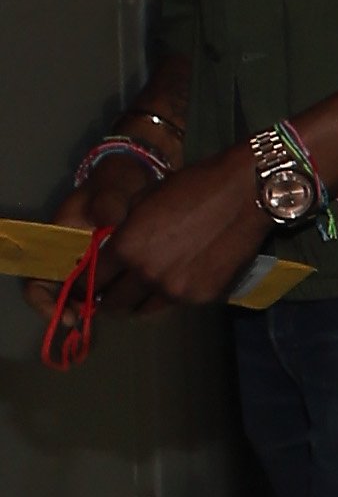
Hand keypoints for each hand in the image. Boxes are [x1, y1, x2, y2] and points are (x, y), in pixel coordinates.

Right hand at [20, 118, 175, 309]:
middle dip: (72, 312)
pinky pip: (106, 289)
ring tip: (118, 310)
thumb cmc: (120, 179)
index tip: (69, 315)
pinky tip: (135, 300)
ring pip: (83, 296)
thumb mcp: (113, 186)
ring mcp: (89, 261)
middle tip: (93, 318)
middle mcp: (69, 255)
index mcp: (58, 237)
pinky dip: (115, 298)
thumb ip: (109, 201)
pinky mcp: (111, 265)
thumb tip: (105, 219)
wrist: (141, 177)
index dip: (45, 302)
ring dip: (95, 308)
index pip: (37, 279)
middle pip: (60, 295)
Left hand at [81, 148, 270, 313]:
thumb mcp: (143, 201)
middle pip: (116, 303)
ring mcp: (177, 290)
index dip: (85, 283)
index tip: (86, 285)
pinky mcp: (203, 297)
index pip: (93, 279)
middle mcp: (148, 275)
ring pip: (145, 309)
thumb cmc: (190, 187)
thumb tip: (109, 248)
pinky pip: (175, 303)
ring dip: (138, 301)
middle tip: (112, 291)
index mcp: (127, 248)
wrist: (243, 194)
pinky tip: (177, 278)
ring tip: (142, 290)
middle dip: (109, 298)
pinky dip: (170, 295)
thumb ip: (122, 230)